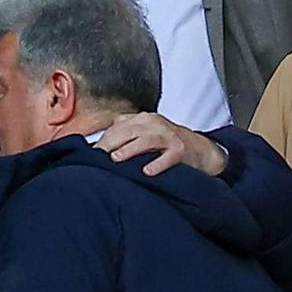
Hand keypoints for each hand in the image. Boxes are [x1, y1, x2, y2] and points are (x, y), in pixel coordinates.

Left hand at [95, 113, 226, 176]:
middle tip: (97, 156)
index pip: (117, 127)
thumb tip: (95, 148)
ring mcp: (169, 136)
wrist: (201, 150)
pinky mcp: (181, 150)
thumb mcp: (144, 133)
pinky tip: (147, 172)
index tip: (90, 154)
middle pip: (128, 131)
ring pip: (146, 140)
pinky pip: (168, 156)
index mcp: (143, 119)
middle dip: (110, 143)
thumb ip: (123, 135)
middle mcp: (155, 124)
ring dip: (130, 149)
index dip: (103, 140)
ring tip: (116, 159)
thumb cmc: (166, 144)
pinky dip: (158, 163)